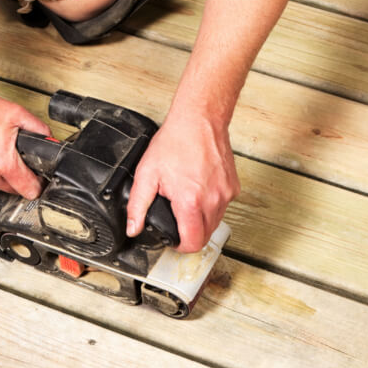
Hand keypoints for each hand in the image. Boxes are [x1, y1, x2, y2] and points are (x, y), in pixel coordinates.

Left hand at [125, 109, 239, 252]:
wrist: (199, 120)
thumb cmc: (176, 141)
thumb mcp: (147, 173)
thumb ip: (138, 205)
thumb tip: (133, 227)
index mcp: (190, 201)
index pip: (193, 243)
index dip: (181, 247)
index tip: (174, 240)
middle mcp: (212, 201)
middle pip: (205, 236)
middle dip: (190, 234)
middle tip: (177, 222)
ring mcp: (225, 194)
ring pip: (215, 223)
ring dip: (201, 221)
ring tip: (188, 202)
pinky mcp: (233, 187)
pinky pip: (223, 207)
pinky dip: (212, 206)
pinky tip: (200, 191)